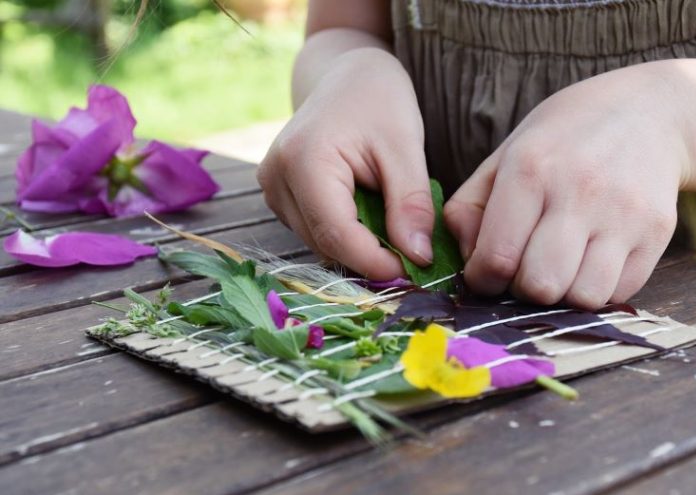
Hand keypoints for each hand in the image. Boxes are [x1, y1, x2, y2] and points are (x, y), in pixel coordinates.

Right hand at [258, 48, 433, 279]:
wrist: (346, 75)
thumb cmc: (378, 100)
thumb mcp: (405, 147)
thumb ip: (410, 204)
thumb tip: (418, 258)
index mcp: (304, 160)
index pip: (336, 234)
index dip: (375, 262)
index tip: (414, 272)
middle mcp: (276, 179)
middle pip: (326, 243)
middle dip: (370, 256)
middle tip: (413, 253)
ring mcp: (271, 189)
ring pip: (320, 243)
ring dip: (359, 246)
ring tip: (393, 224)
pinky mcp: (278, 196)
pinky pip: (315, 231)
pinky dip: (347, 234)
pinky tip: (370, 213)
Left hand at [445, 64, 689, 308]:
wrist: (647, 112)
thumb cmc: (561, 141)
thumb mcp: (503, 157)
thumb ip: (469, 208)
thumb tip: (467, 262)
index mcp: (530, 169)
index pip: (497, 258)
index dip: (482, 280)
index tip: (486, 273)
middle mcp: (579, 192)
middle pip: (540, 286)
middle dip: (521, 291)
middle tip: (523, 270)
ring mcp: (624, 214)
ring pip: (583, 298)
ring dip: (562, 296)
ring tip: (558, 268)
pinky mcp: (657, 233)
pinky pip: (618, 293)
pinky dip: (596, 290)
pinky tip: (588, 262)